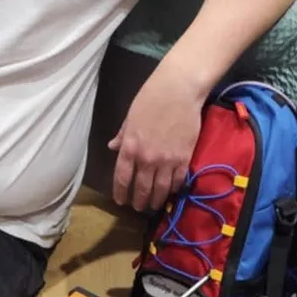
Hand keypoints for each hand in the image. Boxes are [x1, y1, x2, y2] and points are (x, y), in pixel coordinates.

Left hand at [110, 60, 203, 212]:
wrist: (180, 89)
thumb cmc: (152, 97)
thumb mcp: (131, 116)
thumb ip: (123, 135)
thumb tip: (113, 147)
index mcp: (130, 147)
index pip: (121, 178)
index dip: (120, 193)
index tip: (121, 201)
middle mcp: (146, 158)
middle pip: (141, 189)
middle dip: (139, 201)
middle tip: (138, 207)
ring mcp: (166, 161)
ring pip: (160, 190)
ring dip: (156, 201)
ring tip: (153, 205)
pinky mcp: (183, 159)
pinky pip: (177, 182)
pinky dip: (173, 190)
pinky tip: (170, 193)